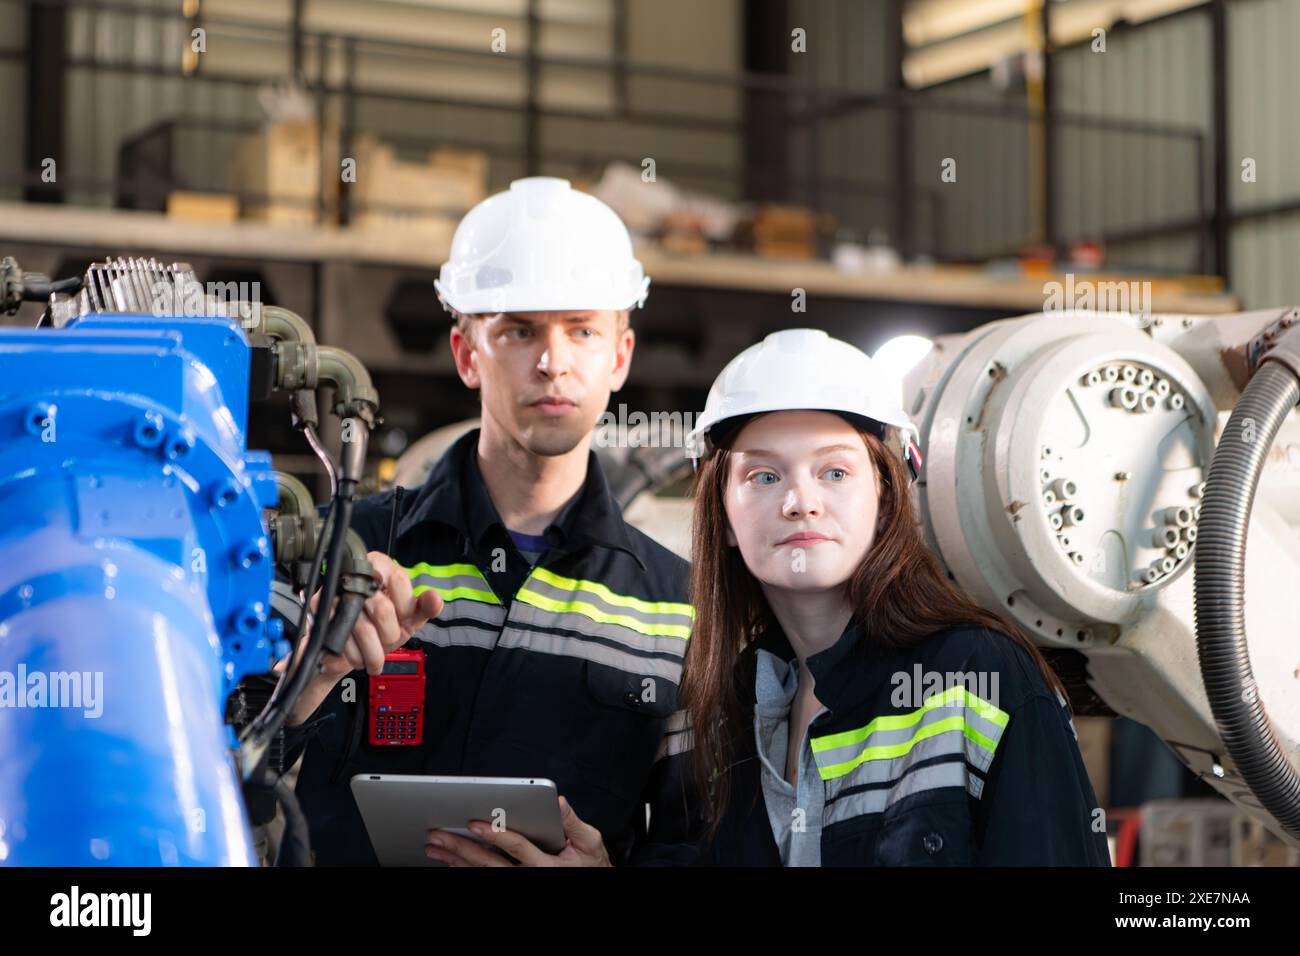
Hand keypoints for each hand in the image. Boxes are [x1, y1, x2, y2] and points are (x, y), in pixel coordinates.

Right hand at [279, 552, 442, 721]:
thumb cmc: (381, 628)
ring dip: (372, 652)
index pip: (399, 579)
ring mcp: (334, 591)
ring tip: (374, 657)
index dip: (405, 607)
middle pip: (381, 608)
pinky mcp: (317, 610)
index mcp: (380, 566)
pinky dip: (354, 655)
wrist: (348, 651)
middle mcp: (355, 574)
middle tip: (387, 641)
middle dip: (389, 635)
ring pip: (361, 628)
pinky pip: (341, 638)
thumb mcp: (407, 619)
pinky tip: (358, 656)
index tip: (403, 619)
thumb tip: (435, 598)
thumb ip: (424, 608)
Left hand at [424, 796, 611, 867]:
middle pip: (489, 863)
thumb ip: (573, 823)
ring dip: (455, 860)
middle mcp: (527, 877)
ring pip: (481, 873)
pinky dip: (463, 870)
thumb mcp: (590, 842)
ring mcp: (518, 883)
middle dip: (461, 848)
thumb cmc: (589, 865)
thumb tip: (558, 802)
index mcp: (546, 865)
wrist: (591, 882)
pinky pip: (484, 879)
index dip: (495, 834)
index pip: (516, 847)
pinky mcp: (512, 884)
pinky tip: (449, 862)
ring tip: (434, 847)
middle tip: (438, 835)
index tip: (474, 823)